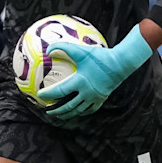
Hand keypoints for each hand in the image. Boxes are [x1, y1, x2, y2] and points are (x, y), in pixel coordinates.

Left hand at [37, 27, 153, 118]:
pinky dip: (81, 113)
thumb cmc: (100, 56)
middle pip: (68, 106)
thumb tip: (47, 50)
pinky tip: (76, 112)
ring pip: (78, 110)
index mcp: (80, 82)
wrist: (121, 63)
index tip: (40, 95)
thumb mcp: (81, 50)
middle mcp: (87, 93)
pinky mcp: (101, 99)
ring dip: (67, 114)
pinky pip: (89, 110)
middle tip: (47, 110)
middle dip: (56, 110)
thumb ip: (63, 47)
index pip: (60, 91)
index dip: (48, 94)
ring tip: (59, 114)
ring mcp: (95, 98)